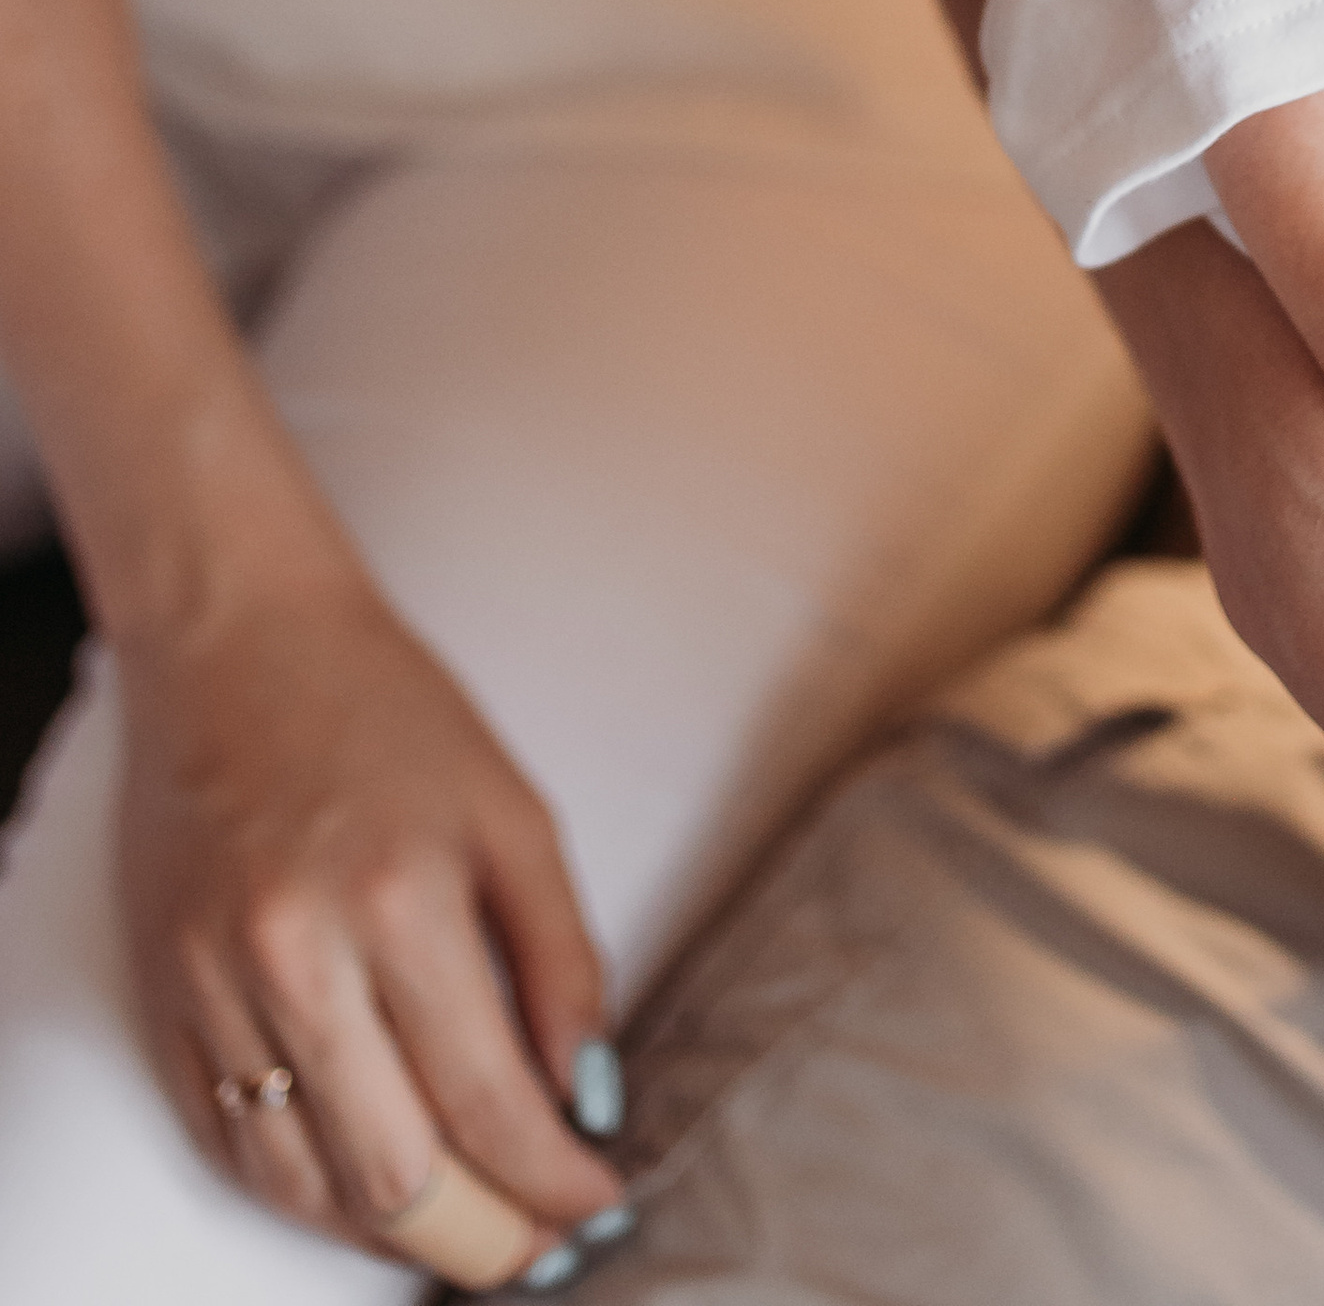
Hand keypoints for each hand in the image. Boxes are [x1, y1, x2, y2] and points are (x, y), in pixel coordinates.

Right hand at [117, 567, 623, 1273]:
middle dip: (483, 1239)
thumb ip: (563, 957)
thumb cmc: (391, 714)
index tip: (596, 1205)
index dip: (553, 1183)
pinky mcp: (163, 1002)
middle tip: (540, 1246)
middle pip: (397, 1176)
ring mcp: (215, 987)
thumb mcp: (513, 811)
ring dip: (395, 1234)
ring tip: (467, 1231)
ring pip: (306, 1186)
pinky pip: (231, 1149)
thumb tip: (588, 1096)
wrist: (236, 643)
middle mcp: (298, 956)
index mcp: (402, 899)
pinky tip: (368, 1193)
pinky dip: (306, 1192)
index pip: (490, 1103)